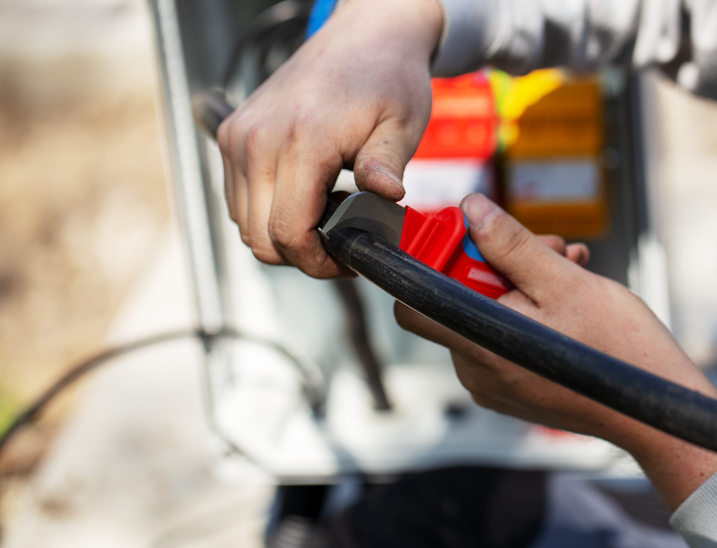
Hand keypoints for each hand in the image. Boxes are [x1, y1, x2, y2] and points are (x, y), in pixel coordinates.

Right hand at [217, 0, 442, 276]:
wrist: (365, 34)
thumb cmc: (387, 76)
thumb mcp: (402, 125)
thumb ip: (387, 166)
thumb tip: (386, 199)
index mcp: (301, 140)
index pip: (288, 232)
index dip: (319, 262)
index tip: (348, 261)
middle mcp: (257, 139)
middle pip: (260, 238)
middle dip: (303, 253)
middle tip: (342, 243)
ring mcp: (239, 137)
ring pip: (246, 224)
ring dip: (284, 232)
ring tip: (328, 215)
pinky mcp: (233, 135)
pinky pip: (239, 200)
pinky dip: (268, 211)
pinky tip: (307, 197)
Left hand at [395, 194, 716, 508]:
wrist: (654, 409)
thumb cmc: (616, 349)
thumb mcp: (564, 281)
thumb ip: (510, 244)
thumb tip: (471, 209)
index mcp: (479, 344)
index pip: (413, 303)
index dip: (432, 263)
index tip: (468, 239)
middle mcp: (476, 371)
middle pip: (459, 300)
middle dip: (498, 263)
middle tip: (549, 246)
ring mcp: (494, 384)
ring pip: (487, 315)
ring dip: (522, 283)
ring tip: (569, 266)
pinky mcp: (513, 390)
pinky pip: (504, 338)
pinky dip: (527, 312)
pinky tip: (567, 295)